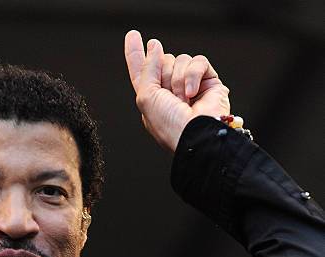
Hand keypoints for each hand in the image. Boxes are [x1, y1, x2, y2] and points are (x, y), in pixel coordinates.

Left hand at [124, 31, 229, 151]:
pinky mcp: (208, 81)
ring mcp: (189, 85)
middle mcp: (170, 90)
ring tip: (183, 100)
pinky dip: (194, 75)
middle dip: (164, 75)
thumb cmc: (169, 124)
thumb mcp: (146, 97)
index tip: (133, 35)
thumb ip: (147, 69)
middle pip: (162, 60)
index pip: (142, 70)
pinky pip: (199, 61)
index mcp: (152, 97)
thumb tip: (154, 45)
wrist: (195, 135)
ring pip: (180, 59)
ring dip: (178, 79)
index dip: (136, 53)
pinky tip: (193, 93)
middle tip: (170, 98)